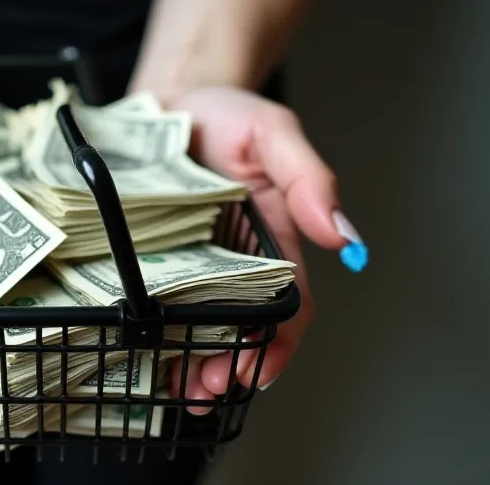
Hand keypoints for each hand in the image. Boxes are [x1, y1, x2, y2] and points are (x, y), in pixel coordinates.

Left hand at [164, 86, 362, 413]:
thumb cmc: (224, 113)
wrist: (168, 100)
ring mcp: (194, 263)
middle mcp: (237, 260)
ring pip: (202, 329)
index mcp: (275, 239)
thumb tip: (340, 233)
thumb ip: (307, 177)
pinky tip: (149, 359)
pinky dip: (159, 339)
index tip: (258, 372)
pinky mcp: (156, 259)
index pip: (290, 305)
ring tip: (180, 389)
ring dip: (195, 365)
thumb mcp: (271, 132)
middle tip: (206, 389)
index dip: (278, 345)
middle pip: (245, 330)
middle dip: (231, 367)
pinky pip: (160, 307)